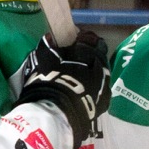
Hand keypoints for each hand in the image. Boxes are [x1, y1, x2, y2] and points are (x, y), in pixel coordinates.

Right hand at [17, 30, 109, 144]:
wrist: (58, 110)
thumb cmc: (50, 78)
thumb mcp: (43, 57)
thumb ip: (48, 45)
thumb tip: (50, 38)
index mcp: (90, 51)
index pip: (90, 39)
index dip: (80, 41)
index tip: (70, 44)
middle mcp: (103, 66)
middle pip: (97, 59)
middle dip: (86, 60)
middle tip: (72, 66)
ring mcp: (105, 85)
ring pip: (99, 76)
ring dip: (89, 77)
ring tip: (75, 84)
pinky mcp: (104, 103)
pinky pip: (97, 93)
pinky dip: (90, 93)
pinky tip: (78, 97)